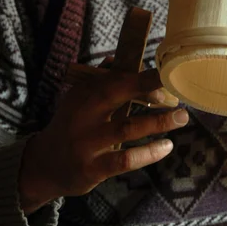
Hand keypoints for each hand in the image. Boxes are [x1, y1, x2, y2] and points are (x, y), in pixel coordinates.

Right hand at [19, 68, 187, 213]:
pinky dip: (149, 153)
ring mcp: (87, 143)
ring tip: (182, 117)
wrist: (44, 164)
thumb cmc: (71, 125)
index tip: (164, 72)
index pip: (113, 77)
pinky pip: (125, 159)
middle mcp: (83, 115)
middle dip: (149, 88)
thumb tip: (120, 57)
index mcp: (83, 94)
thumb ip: (100, 79)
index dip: (140, 74)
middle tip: (176, 88)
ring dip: (158, 122)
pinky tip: (166, 146)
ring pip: (127, 128)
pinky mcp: (92, 169)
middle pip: (117, 94)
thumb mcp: (79, 99)